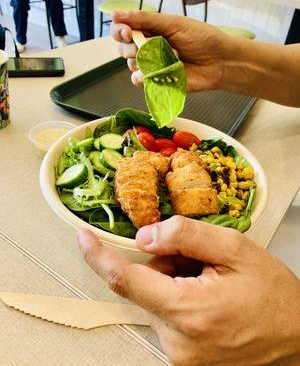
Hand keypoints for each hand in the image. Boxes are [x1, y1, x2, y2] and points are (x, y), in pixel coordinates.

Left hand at [77, 216, 299, 365]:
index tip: (83, 236)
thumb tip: (143, 236)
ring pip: (157, 298)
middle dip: (164, 263)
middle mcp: (176, 341)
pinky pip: (166, 315)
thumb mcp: (235, 249)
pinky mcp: (182, 359)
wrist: (298, 337)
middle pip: (146, 285)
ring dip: (174, 280)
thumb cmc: (273, 293)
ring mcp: (178, 355)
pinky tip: (208, 296)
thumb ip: (186, 235)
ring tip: (211, 280)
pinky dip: (179, 297)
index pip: (125, 280)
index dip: (98, 256)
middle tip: (199, 260)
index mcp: (188, 311)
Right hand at [110, 11, 230, 91]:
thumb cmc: (202, 39)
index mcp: (151, 30)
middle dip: (130, 47)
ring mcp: (152, 66)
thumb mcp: (174, 23)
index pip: (123, 30)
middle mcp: (148, 48)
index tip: (126, 31)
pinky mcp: (157, 82)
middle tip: (145, 46)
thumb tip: (116, 14)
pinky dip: (145, 76)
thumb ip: (145, 20)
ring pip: (130, 65)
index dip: (119, 30)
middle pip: (122, 49)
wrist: (219, 62)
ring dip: (144, 60)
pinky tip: (160, 72)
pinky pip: (138, 80)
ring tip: (169, 57)